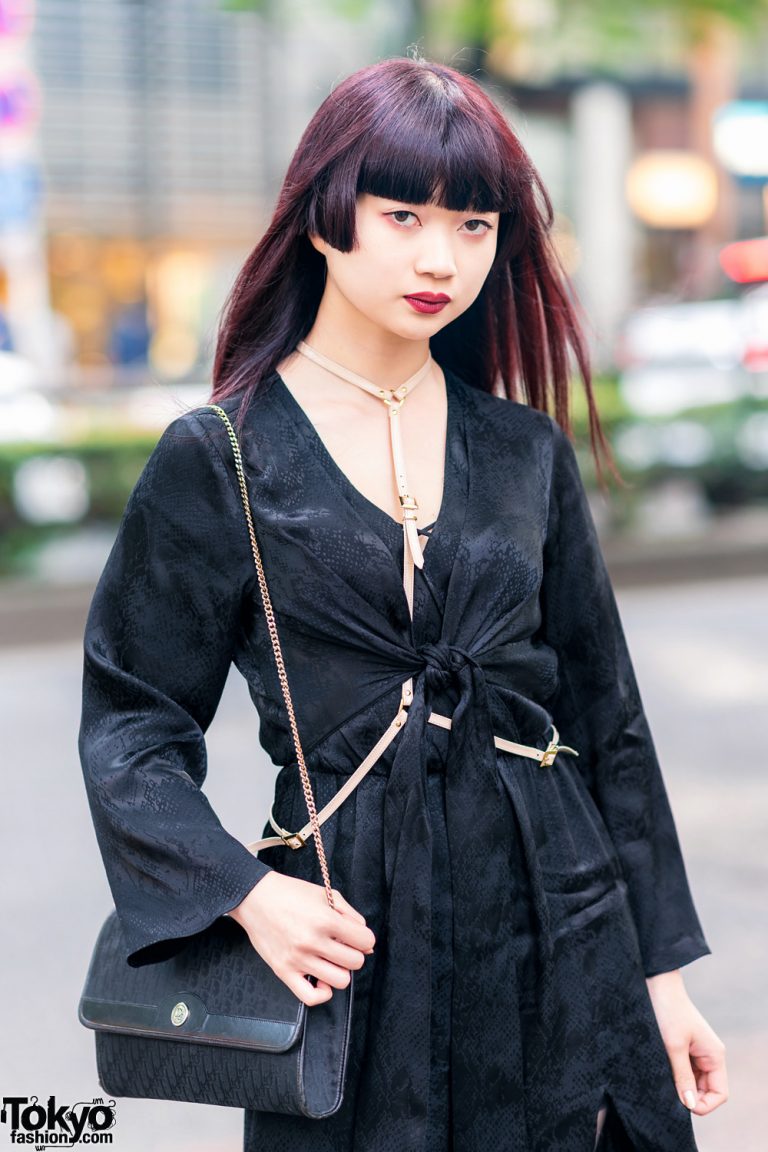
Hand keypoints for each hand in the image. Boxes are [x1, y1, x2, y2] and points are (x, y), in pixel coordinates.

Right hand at [227, 870, 375, 1006]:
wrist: (255, 897)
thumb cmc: (291, 893)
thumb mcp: (326, 895)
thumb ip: (351, 916)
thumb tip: (367, 945)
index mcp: (325, 920)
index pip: (365, 941)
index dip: (364, 937)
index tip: (355, 935)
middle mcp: (312, 942)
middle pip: (355, 962)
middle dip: (353, 952)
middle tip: (341, 944)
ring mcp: (298, 959)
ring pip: (340, 981)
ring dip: (339, 969)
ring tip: (330, 958)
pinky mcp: (284, 972)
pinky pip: (311, 998)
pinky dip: (322, 992)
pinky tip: (320, 977)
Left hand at [646, 970, 727, 1116]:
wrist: (656, 985)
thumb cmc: (668, 1011)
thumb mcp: (674, 1046)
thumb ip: (682, 1076)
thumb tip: (691, 1105)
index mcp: (714, 1055)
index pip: (720, 1093)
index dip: (705, 1105)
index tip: (683, 1105)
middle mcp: (709, 1056)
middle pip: (706, 1090)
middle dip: (691, 1096)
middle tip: (668, 1093)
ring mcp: (697, 1052)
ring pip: (694, 1082)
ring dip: (681, 1086)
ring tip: (663, 1079)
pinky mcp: (683, 1048)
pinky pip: (684, 1071)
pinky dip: (675, 1076)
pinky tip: (662, 1071)